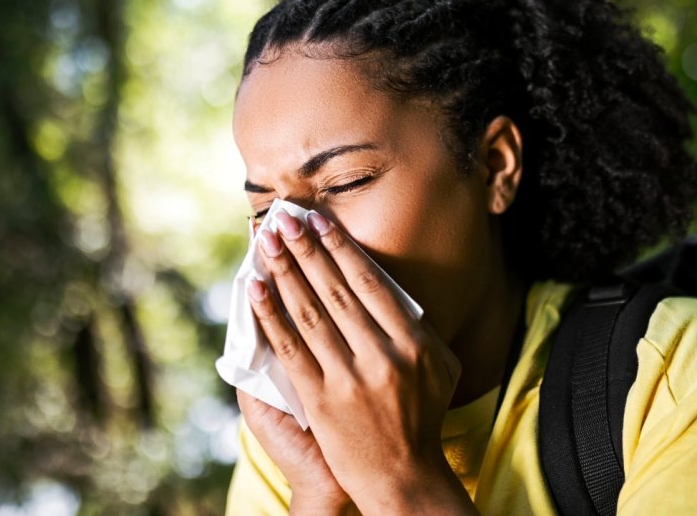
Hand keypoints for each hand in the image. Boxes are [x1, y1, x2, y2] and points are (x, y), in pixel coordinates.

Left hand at [247, 210, 473, 514]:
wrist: (403, 477)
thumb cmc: (423, 418)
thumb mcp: (440, 368)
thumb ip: (419, 329)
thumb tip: (390, 290)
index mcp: (413, 342)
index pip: (370, 283)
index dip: (341, 248)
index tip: (320, 221)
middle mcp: (382, 355)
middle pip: (335, 290)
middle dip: (306, 249)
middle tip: (284, 218)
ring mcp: (349, 378)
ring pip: (309, 312)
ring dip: (285, 272)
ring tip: (267, 242)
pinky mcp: (320, 400)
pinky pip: (289, 349)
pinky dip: (270, 316)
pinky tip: (256, 289)